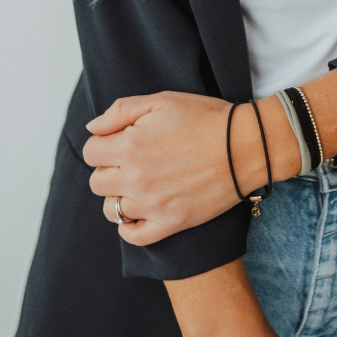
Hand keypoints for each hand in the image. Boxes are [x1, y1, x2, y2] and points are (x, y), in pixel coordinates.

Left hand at [83, 92, 298, 245]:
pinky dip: (129, 226)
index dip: (103, 143)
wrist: (245, 146)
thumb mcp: (161, 101)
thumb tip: (92, 127)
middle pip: (97, 182)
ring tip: (140, 182)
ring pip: (111, 209)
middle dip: (109, 168)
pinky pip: (133, 235)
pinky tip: (139, 210)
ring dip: (119, 195)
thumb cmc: (205, 118)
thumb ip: (120, 111)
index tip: (121, 140)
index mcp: (131, 145)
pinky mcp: (170, 223)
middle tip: (132, 160)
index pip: (91, 152)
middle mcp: (136, 178)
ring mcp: (153, 205)